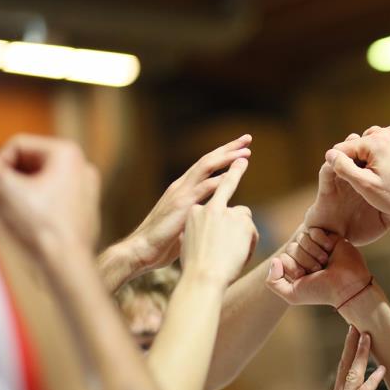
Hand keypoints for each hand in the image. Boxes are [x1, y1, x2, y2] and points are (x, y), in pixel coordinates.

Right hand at [0, 134, 99, 251]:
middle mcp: (82, 166)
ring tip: (18, 215)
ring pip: (37, 181)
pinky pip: (50, 198)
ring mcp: (86, 187)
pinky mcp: (83, 207)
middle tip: (2, 203)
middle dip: (9, 180)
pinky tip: (31, 224)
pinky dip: (35, 206)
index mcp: (68, 153)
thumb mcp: (2, 188)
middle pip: (28, 163)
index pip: (17, 145)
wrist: (66, 265)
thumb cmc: (39, 226)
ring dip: (19, 193)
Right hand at [125, 134, 251, 271]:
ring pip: (206, 168)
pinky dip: (218, 180)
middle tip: (247, 139)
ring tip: (245, 153)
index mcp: (183, 189)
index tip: (242, 148)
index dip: (224, 154)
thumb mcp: (185, 224)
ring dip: (227, 159)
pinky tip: (232, 176)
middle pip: (208, 159)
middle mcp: (181, 186)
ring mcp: (180, 193)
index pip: (206, 165)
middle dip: (228, 148)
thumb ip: (198, 216)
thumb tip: (213, 219)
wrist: (141, 250)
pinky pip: (203, 189)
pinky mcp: (181, 205)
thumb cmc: (163, 242)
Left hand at [266, 235, 370, 307]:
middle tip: (318, 270)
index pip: (282, 258)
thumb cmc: (321, 291)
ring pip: (302, 237)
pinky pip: (314, 230)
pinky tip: (330, 249)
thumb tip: (275, 260)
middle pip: (291, 247)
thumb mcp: (292, 294)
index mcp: (297, 268)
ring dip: (313, 252)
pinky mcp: (329, 236)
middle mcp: (306, 256)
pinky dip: (321, 240)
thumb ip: (273, 282)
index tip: (305, 277)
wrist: (347, 285)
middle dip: (304, 260)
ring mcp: (317, 246)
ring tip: (325, 261)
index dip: (292, 267)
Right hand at [305, 127, 389, 244]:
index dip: (338, 167)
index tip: (346, 182)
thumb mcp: (364, 185)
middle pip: (351, 147)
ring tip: (366, 180)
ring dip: (358, 162)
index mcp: (374, 142)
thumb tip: (330, 154)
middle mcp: (382, 136)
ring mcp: (388, 140)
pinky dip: (367, 160)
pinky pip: (370, 150)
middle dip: (349, 163)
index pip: (342, 149)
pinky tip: (372, 174)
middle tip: (359, 182)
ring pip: (360, 149)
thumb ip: (344, 168)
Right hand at [316, 327, 386, 389]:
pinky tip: (382, 370)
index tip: (353, 337)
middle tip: (355, 326)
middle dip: (351, 346)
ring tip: (367, 337)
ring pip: (353, 375)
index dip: (348, 354)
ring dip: (361, 355)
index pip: (342, 371)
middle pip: (344, 367)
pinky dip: (373, 382)